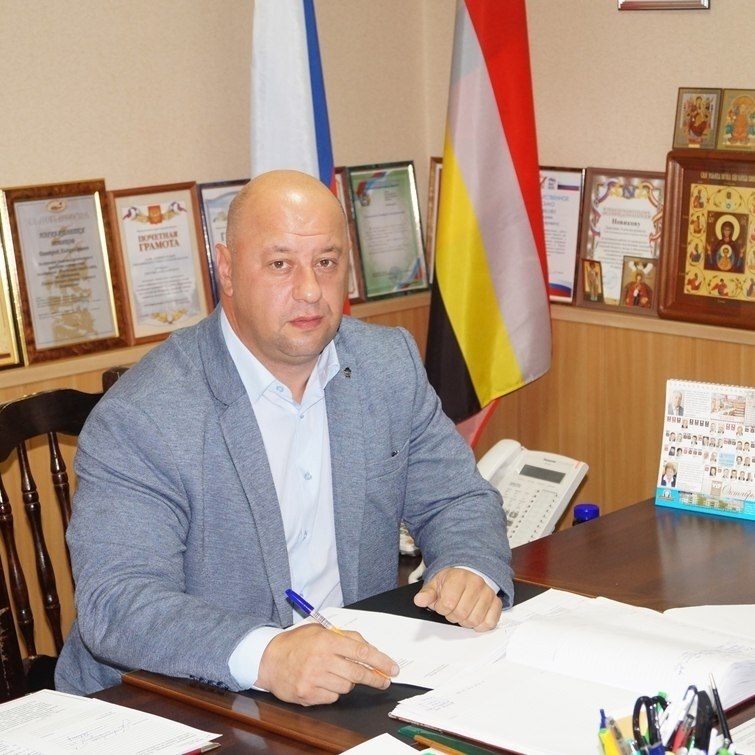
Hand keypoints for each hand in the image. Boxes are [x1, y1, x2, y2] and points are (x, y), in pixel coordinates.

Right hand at [256, 623, 398, 704]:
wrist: (269, 660)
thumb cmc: (297, 643)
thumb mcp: (321, 631)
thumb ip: (345, 637)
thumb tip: (369, 648)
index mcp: (327, 640)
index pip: (361, 651)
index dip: (380, 661)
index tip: (393, 668)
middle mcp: (321, 660)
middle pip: (358, 673)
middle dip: (375, 678)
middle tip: (383, 680)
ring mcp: (314, 679)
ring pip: (346, 686)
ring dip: (348, 681)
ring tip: (336, 672)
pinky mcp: (308, 695)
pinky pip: (333, 697)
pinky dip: (333, 691)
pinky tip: (323, 681)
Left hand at [413, 567, 500, 630]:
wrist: (469, 574)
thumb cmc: (452, 581)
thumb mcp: (435, 583)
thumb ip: (427, 593)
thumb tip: (419, 601)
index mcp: (459, 577)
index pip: (448, 603)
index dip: (441, 608)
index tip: (441, 604)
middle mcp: (476, 583)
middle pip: (461, 613)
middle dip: (452, 616)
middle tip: (451, 609)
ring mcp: (488, 593)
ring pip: (474, 620)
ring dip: (465, 621)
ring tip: (462, 612)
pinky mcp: (496, 603)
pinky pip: (489, 622)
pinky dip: (480, 625)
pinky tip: (473, 617)